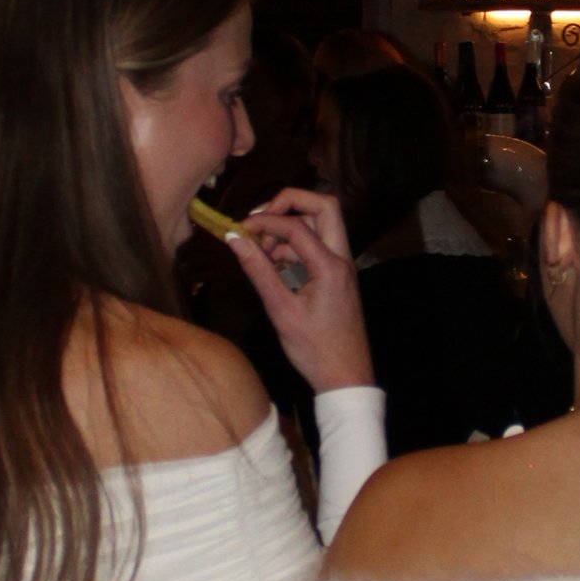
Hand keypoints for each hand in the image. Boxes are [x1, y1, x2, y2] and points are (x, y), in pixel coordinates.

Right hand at [223, 187, 374, 394]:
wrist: (345, 377)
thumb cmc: (314, 349)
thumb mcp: (281, 310)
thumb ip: (258, 270)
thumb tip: (234, 239)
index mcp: (330, 266)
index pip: (296, 226)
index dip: (264, 221)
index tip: (239, 229)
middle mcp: (341, 259)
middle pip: (324, 207)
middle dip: (290, 203)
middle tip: (260, 218)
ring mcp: (342, 266)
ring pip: (321, 225)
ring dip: (291, 228)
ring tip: (261, 251)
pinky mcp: (337, 276)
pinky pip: (318, 247)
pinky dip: (295, 247)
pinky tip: (273, 266)